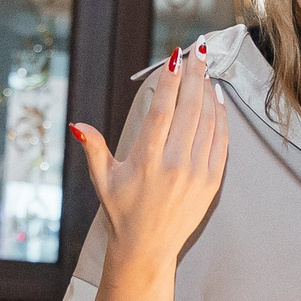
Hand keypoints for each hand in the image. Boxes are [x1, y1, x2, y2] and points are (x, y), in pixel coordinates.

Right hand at [72, 46, 229, 271]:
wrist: (147, 249)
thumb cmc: (121, 211)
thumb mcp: (102, 180)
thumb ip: (94, 149)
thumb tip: (78, 124)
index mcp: (146, 161)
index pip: (162, 110)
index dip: (170, 80)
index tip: (174, 57)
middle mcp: (174, 165)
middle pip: (190, 109)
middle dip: (194, 75)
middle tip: (197, 51)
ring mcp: (197, 174)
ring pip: (208, 121)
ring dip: (209, 92)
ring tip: (205, 70)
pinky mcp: (212, 182)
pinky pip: (221, 142)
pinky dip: (221, 117)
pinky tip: (217, 99)